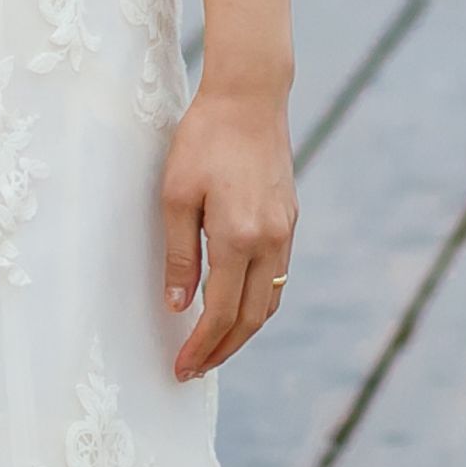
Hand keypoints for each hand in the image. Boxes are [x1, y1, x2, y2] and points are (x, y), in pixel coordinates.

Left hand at [160, 84, 298, 380]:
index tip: (180, 369)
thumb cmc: (204, 140)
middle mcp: (270, 240)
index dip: (200, 347)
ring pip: (270, 300)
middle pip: (251, 318)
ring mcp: (285, 229)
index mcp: (238, 238)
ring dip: (242, 330)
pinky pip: (277, 275)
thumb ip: (179, 256)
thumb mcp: (175, 197)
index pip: (220, 313)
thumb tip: (177, 305)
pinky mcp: (290, 218)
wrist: (250, 96)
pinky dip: (256, 302)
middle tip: (194, 370)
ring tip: (213, 346)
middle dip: (222, 350)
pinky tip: (234, 304)